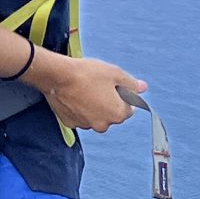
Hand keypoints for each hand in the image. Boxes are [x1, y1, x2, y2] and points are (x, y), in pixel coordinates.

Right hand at [27, 51, 144, 133]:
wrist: (57, 76)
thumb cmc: (87, 74)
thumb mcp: (114, 73)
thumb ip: (131, 83)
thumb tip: (142, 88)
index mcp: (117, 114)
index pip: (129, 108)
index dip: (124, 96)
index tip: (115, 86)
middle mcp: (102, 125)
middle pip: (112, 114)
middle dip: (109, 102)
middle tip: (99, 86)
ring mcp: (85, 125)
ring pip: (95, 117)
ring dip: (94, 107)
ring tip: (86, 89)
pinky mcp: (70, 123)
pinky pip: (80, 117)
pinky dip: (80, 109)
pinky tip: (76, 96)